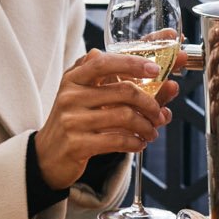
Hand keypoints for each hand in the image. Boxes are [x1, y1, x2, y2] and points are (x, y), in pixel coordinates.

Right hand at [35, 48, 179, 188]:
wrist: (47, 156)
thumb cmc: (76, 121)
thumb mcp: (90, 97)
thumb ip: (122, 86)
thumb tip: (171, 86)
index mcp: (74, 77)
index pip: (105, 61)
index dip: (133, 63)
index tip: (155, 69)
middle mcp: (70, 95)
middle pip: (123, 91)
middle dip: (150, 102)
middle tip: (159, 113)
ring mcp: (72, 119)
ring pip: (124, 116)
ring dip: (146, 126)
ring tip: (151, 131)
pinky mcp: (76, 144)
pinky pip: (116, 140)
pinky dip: (135, 142)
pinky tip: (139, 144)